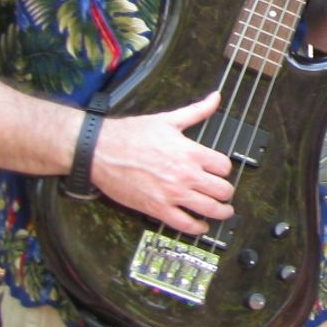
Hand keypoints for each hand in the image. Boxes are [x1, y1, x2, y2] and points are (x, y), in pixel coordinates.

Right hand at [88, 91, 234, 234]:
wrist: (100, 151)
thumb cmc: (130, 135)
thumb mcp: (168, 119)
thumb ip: (197, 111)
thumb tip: (215, 98)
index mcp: (191, 152)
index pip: (224, 167)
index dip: (224, 169)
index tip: (220, 171)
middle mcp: (185, 175)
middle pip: (222, 190)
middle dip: (226, 192)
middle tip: (225, 193)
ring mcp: (172, 194)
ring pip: (209, 209)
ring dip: (221, 212)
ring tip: (223, 212)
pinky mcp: (157, 208)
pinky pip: (185, 224)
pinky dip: (197, 228)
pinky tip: (200, 226)